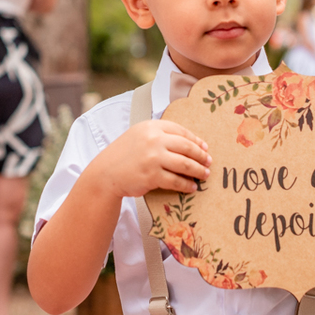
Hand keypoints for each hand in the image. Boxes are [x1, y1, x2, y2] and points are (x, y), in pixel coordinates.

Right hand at [90, 119, 210, 197]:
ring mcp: (153, 158)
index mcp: (151, 126)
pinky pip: (176, 180)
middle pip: (186, 146)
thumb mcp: (139, 136)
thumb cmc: (124, 155)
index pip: (180, 130)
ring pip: (184, 164)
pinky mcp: (152, 176)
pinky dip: (186, 185)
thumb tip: (188, 142)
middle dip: (201, 155)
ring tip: (205, 175)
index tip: (205, 147)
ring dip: (198, 170)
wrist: (106, 174)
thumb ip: (159, 135)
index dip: (195, 140)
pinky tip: (192, 187)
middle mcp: (153, 139)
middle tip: (209, 162)